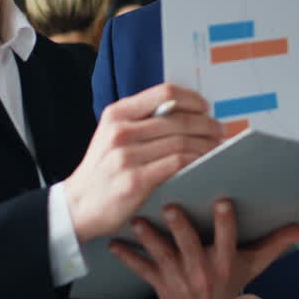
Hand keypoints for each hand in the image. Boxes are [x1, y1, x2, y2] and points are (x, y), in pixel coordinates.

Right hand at [64, 84, 221, 242]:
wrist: (78, 205)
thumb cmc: (103, 170)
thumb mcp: (113, 135)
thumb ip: (141, 121)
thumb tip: (185, 112)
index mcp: (117, 114)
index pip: (163, 93)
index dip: (191, 98)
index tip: (205, 107)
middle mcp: (120, 131)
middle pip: (177, 119)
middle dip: (205, 124)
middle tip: (219, 130)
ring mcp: (126, 156)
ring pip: (181, 142)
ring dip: (206, 144)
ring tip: (217, 148)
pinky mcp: (134, 181)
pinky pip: (177, 164)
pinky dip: (196, 161)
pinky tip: (204, 164)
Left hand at [110, 199, 298, 298]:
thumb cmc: (226, 287)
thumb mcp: (252, 267)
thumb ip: (275, 244)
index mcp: (225, 263)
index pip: (228, 240)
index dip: (225, 223)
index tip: (222, 202)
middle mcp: (202, 271)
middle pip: (190, 247)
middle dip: (180, 228)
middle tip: (170, 207)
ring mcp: (179, 279)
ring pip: (163, 256)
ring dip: (149, 239)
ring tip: (138, 221)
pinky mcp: (159, 284)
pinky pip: (142, 270)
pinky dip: (127, 258)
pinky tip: (114, 244)